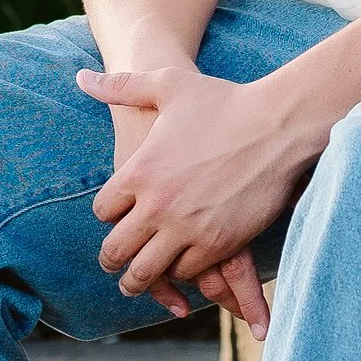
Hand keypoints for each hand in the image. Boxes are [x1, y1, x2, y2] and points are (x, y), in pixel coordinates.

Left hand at [76, 61, 323, 338]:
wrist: (278, 124)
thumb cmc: (224, 100)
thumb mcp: (166, 84)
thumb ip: (120, 86)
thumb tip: (82, 78)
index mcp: (139, 171)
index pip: (102, 211)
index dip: (107, 216)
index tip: (114, 219)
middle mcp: (157, 205)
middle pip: (116, 250)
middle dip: (111, 261)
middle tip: (112, 266)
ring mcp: (187, 228)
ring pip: (147, 271)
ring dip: (140, 279)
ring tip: (137, 282)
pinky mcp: (218, 244)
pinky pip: (187, 272)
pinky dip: (181, 272)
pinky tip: (180, 267)